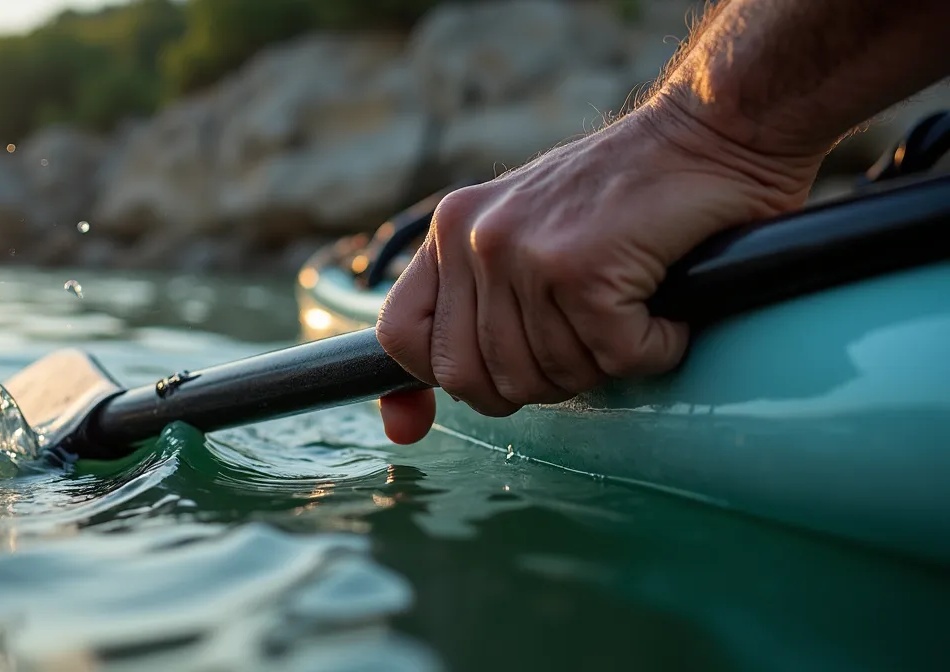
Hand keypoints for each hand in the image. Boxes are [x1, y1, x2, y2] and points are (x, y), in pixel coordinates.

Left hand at [375, 102, 824, 443]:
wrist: (711, 129)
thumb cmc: (630, 195)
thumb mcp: (525, 236)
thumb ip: (474, 306)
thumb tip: (402, 424)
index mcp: (451, 230)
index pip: (401, 334)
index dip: (427, 385)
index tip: (455, 410)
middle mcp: (474, 238)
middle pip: (477, 379)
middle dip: (541, 382)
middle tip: (591, 340)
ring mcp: (523, 252)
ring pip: (549, 376)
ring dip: (605, 361)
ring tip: (631, 310)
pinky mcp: (582, 268)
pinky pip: (617, 358)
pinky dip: (657, 347)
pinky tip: (666, 309)